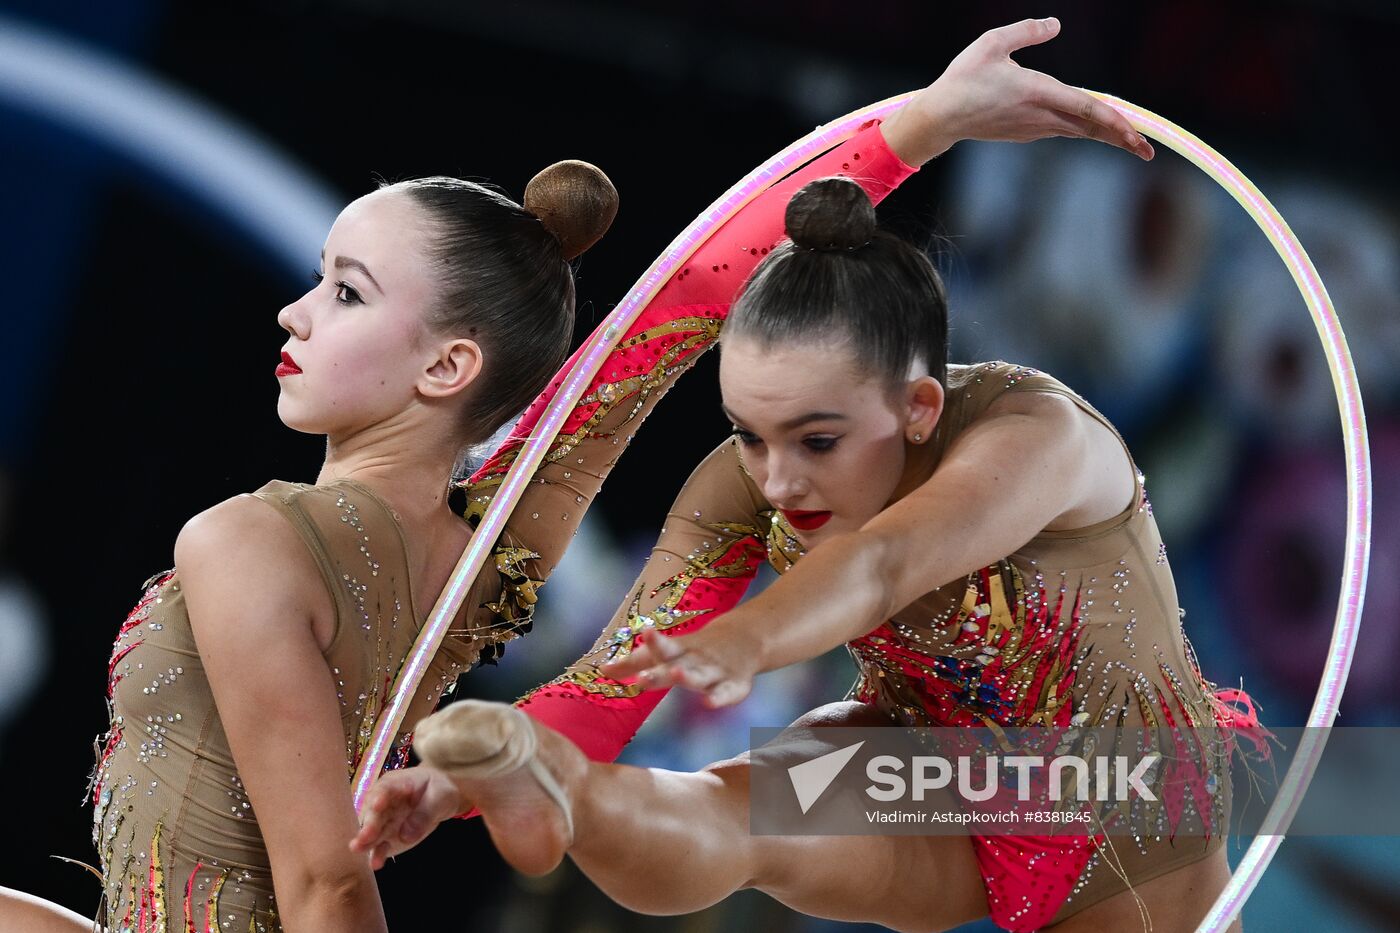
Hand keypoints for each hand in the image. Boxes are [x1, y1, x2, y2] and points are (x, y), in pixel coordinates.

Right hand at [350, 766, 467, 869]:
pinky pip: (380, 846)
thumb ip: (424, 813)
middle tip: (364, 836)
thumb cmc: (438, 790)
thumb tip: (405, 836)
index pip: (385, 788)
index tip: (377, 805)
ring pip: (372, 831)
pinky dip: (377, 854)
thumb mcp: (440, 795)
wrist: (439, 798)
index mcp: (395, 783)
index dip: (380, 796)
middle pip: (374, 812)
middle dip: (369, 824)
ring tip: (357, 850)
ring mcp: (383, 821)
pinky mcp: (387, 837)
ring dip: (365, 842)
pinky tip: (375, 863)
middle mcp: (383, 802)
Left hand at [600, 622, 761, 707]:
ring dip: (688, 676)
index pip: (663, 647)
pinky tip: (708, 703)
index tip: (645, 631)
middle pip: (677, 663)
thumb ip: (635, 662)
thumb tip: (602, 671)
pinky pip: (726, 693)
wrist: (745, 639)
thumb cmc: (695, 649)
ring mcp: (716, 672)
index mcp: (679, 650)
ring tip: (676, 674)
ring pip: (701, 676)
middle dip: (661, 670)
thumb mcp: (667, 651)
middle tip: (643, 677)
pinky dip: (719, 698)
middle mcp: (696, 659)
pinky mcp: (734, 686)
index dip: (654, 642)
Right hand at [882, 17, 1153, 164]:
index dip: (1117, 122)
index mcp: (1039, 93)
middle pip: (1091, 130)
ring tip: (1130, 141)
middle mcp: (1041, 116)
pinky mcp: (1025, 133)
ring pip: (1079, 132)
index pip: (1088, 109)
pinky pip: (1063, 130)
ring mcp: (1034, 129)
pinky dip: (1083, 130)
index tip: (1139, 136)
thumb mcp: (992, 43)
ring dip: (1105, 136)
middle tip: (1148, 151)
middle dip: (1122, 140)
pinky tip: (1093, 128)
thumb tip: (1055, 24)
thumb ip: (1027, 31)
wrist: (940, 118)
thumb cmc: (964, 79)